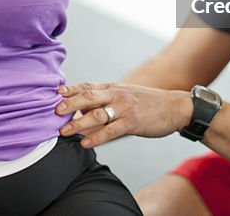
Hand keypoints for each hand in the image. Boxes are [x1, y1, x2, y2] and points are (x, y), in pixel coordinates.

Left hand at [56, 82, 192, 148]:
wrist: (174, 107)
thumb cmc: (148, 103)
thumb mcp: (126, 95)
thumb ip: (106, 100)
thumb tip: (83, 109)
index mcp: (113, 88)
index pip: (88, 86)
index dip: (71, 89)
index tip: (56, 92)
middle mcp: (117, 95)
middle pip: (88, 97)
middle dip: (70, 104)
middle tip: (54, 111)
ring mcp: (124, 108)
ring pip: (97, 115)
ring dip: (78, 123)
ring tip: (64, 131)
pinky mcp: (132, 122)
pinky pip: (111, 131)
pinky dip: (96, 138)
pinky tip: (85, 143)